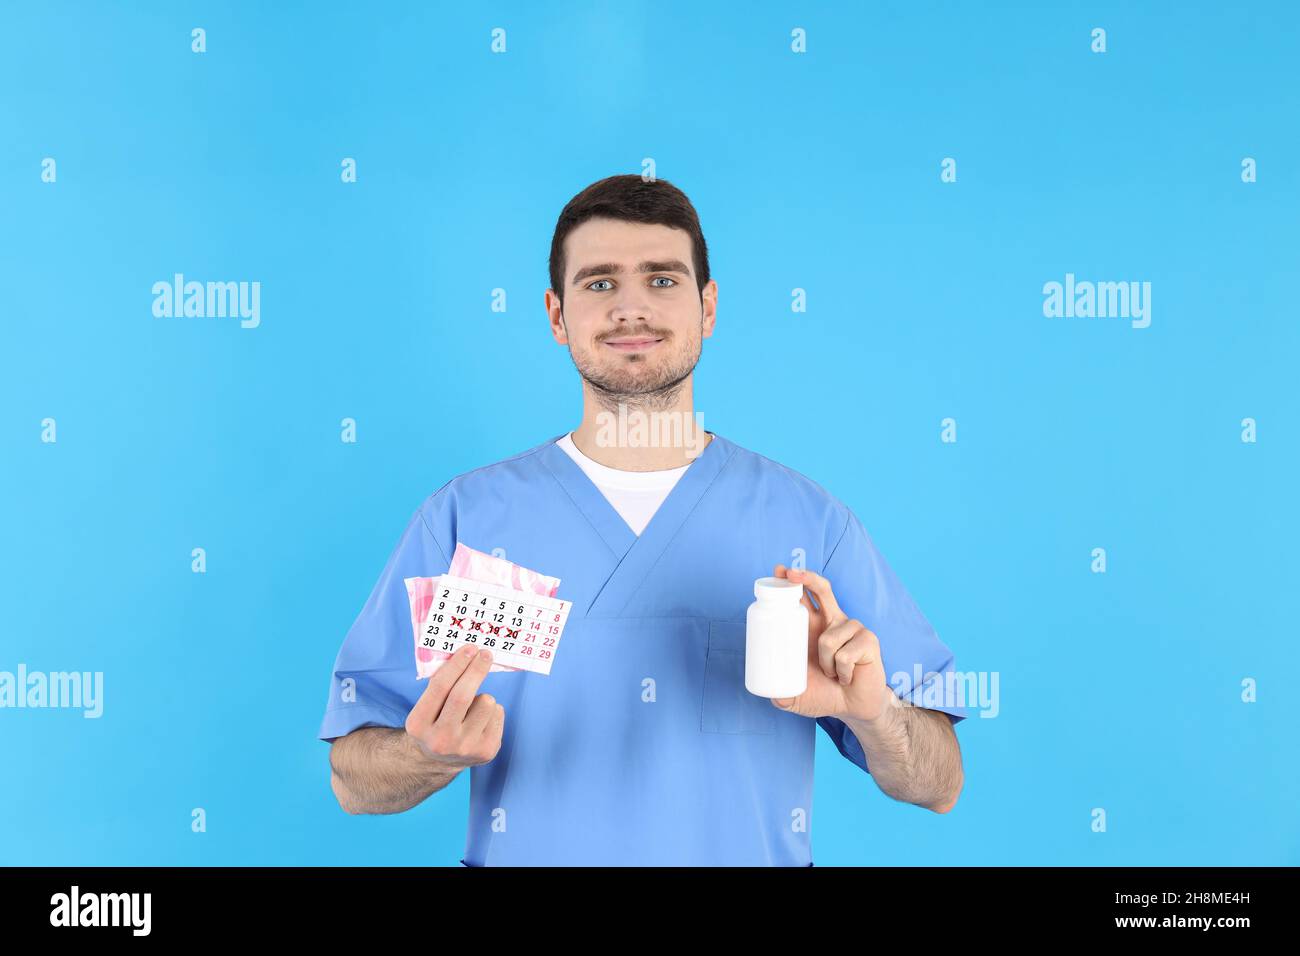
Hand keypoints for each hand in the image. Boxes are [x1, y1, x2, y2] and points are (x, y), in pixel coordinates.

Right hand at [404, 645, 504, 768]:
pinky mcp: (486, 751)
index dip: (457, 664)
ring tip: (474, 707)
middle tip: (485, 654)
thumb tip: (467, 654)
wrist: (440, 760)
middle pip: (463, 695)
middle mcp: (440, 740)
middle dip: (476, 670)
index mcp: (418, 725)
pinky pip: (498, 713)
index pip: (440, 687)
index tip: (470, 648)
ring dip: (484, 696)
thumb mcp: (426, 707)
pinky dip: (492, 710)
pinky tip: (481, 721)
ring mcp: (464, 748)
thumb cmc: (435, 721)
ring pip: (486, 702)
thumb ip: (440, 685)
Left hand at [769, 564, 891, 722]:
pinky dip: (841, 671)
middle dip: (806, 577)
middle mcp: (833, 621)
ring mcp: (853, 629)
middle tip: (790, 574)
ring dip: (826, 663)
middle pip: (822, 588)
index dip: (793, 581)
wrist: (855, 709)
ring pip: (827, 639)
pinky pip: (845, 654)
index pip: (804, 597)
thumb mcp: (797, 696)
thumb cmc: (826, 694)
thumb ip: (782, 697)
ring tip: (831, 674)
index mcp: (814, 627)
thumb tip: (771, 696)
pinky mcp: (868, 640)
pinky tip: (846, 676)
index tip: (779, 570)